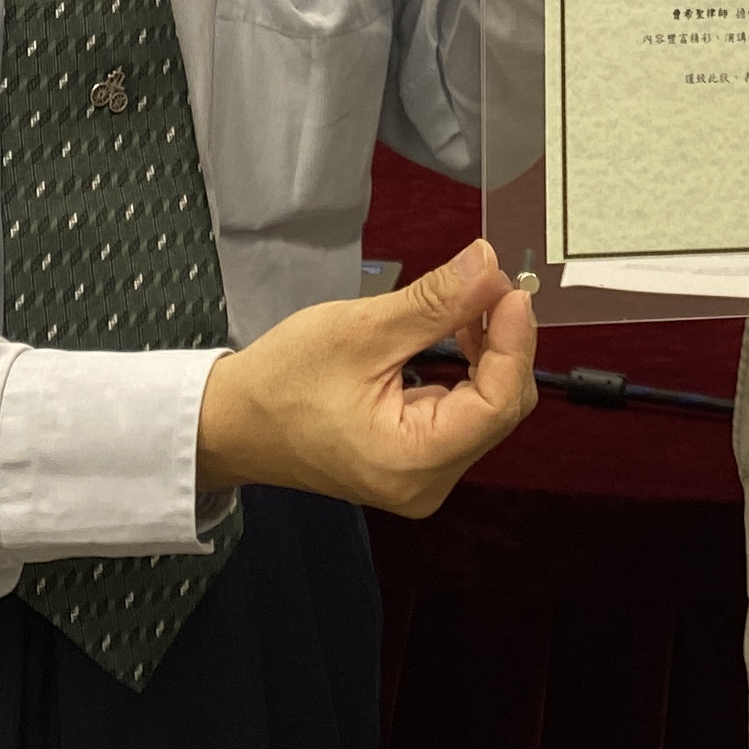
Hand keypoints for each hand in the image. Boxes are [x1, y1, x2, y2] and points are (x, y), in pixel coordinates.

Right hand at [194, 241, 538, 514]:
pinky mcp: (416, 464)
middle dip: (503, 345)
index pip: (498, 404)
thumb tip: (491, 265)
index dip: (515, 343)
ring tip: (466, 304)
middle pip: (500, 409)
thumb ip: (434, 302)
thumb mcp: (361, 330)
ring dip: (487, 354)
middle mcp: (428, 483)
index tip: (510, 290)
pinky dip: (468, 371)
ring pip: (487, 410)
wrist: (233, 422)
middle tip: (487, 286)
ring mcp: (423, 478)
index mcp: (413, 462)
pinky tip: (454, 335)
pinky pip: (464, 414)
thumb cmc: (284, 380)